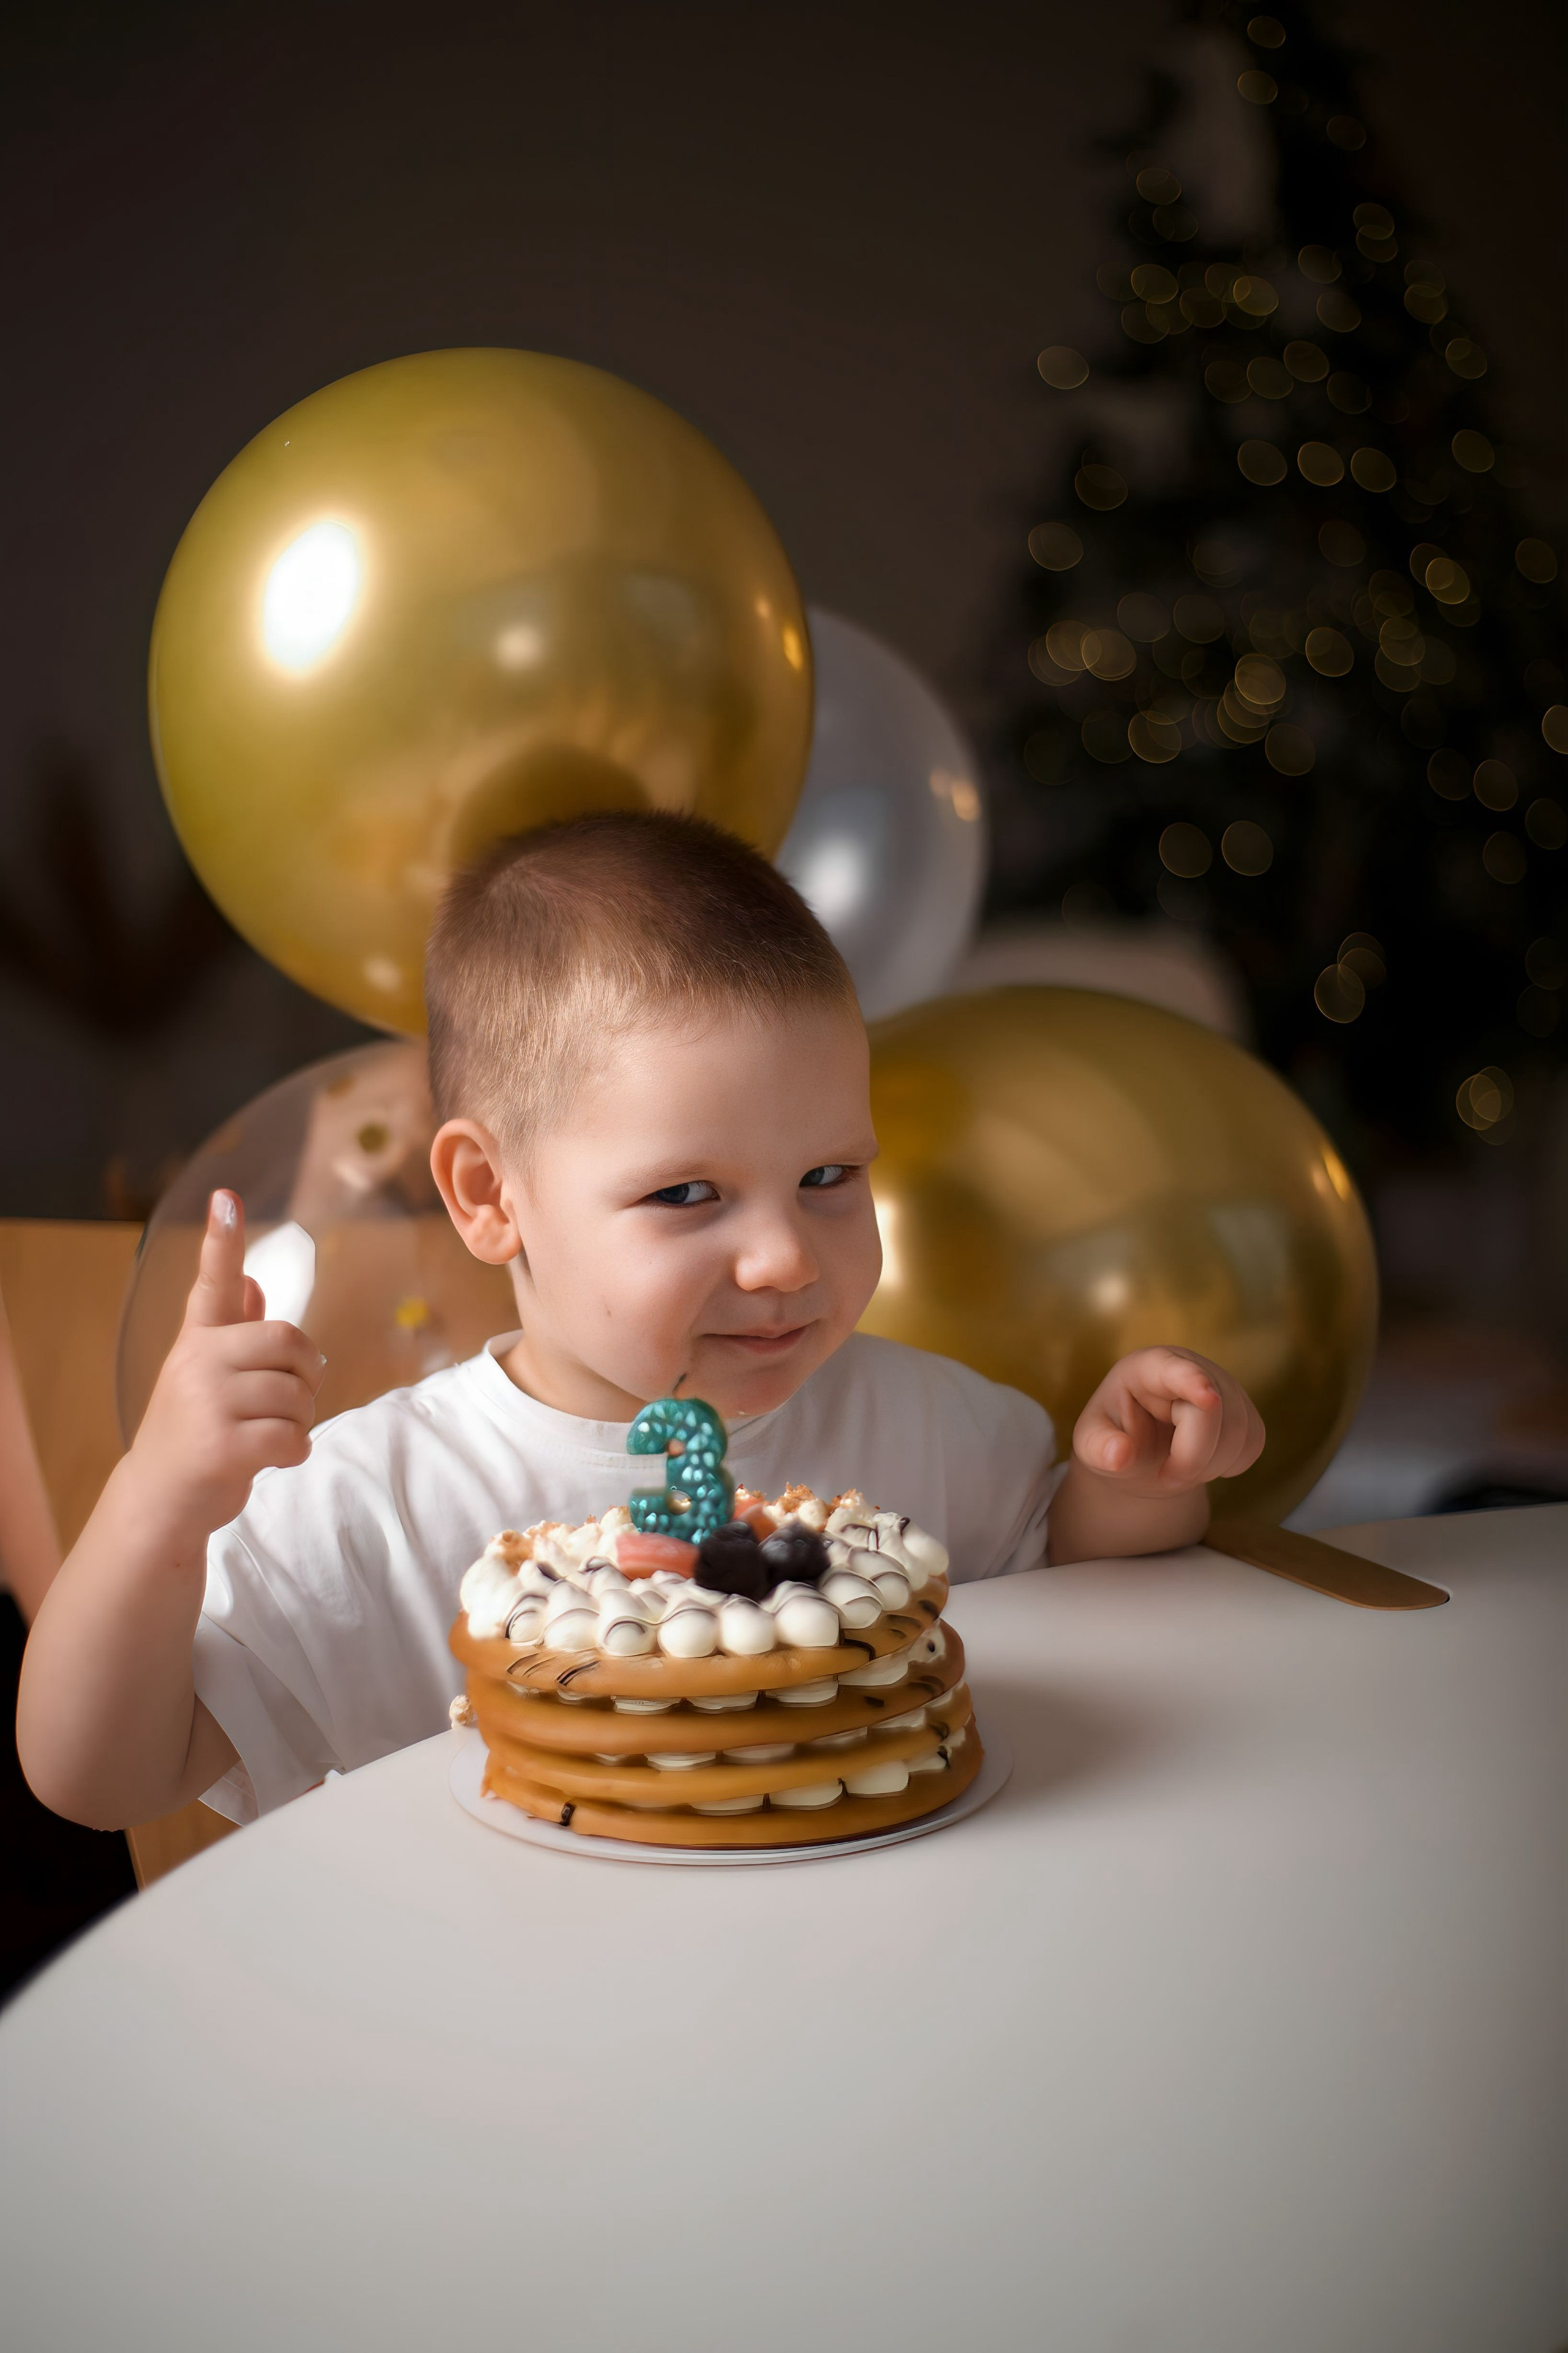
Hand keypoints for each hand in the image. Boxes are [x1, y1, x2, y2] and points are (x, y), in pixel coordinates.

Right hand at [126, 1190, 325, 1547]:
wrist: (160, 1500)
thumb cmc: (193, 1432)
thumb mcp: (207, 1377)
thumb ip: (232, 1331)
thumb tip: (251, 1281)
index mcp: (197, 1343)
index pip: (212, 1283)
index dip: (223, 1241)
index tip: (226, 1197)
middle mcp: (197, 1363)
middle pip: (290, 1341)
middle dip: (306, 1374)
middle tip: (288, 1401)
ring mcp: (206, 1403)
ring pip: (297, 1394)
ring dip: (300, 1420)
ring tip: (271, 1434)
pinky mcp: (222, 1446)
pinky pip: (292, 1436)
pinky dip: (295, 1452)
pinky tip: (273, 1459)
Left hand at [1071, 1347, 1263, 1498]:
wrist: (1141, 1455)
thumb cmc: (1114, 1440)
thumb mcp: (1091, 1446)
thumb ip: (1099, 1448)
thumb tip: (1118, 1455)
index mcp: (1146, 1368)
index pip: (1174, 1369)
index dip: (1192, 1381)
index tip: (1208, 1396)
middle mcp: (1190, 1367)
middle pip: (1211, 1412)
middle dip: (1191, 1458)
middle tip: (1166, 1478)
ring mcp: (1223, 1386)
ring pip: (1238, 1431)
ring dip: (1210, 1466)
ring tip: (1178, 1468)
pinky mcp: (1244, 1410)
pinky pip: (1253, 1442)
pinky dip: (1231, 1464)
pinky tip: (1204, 1462)